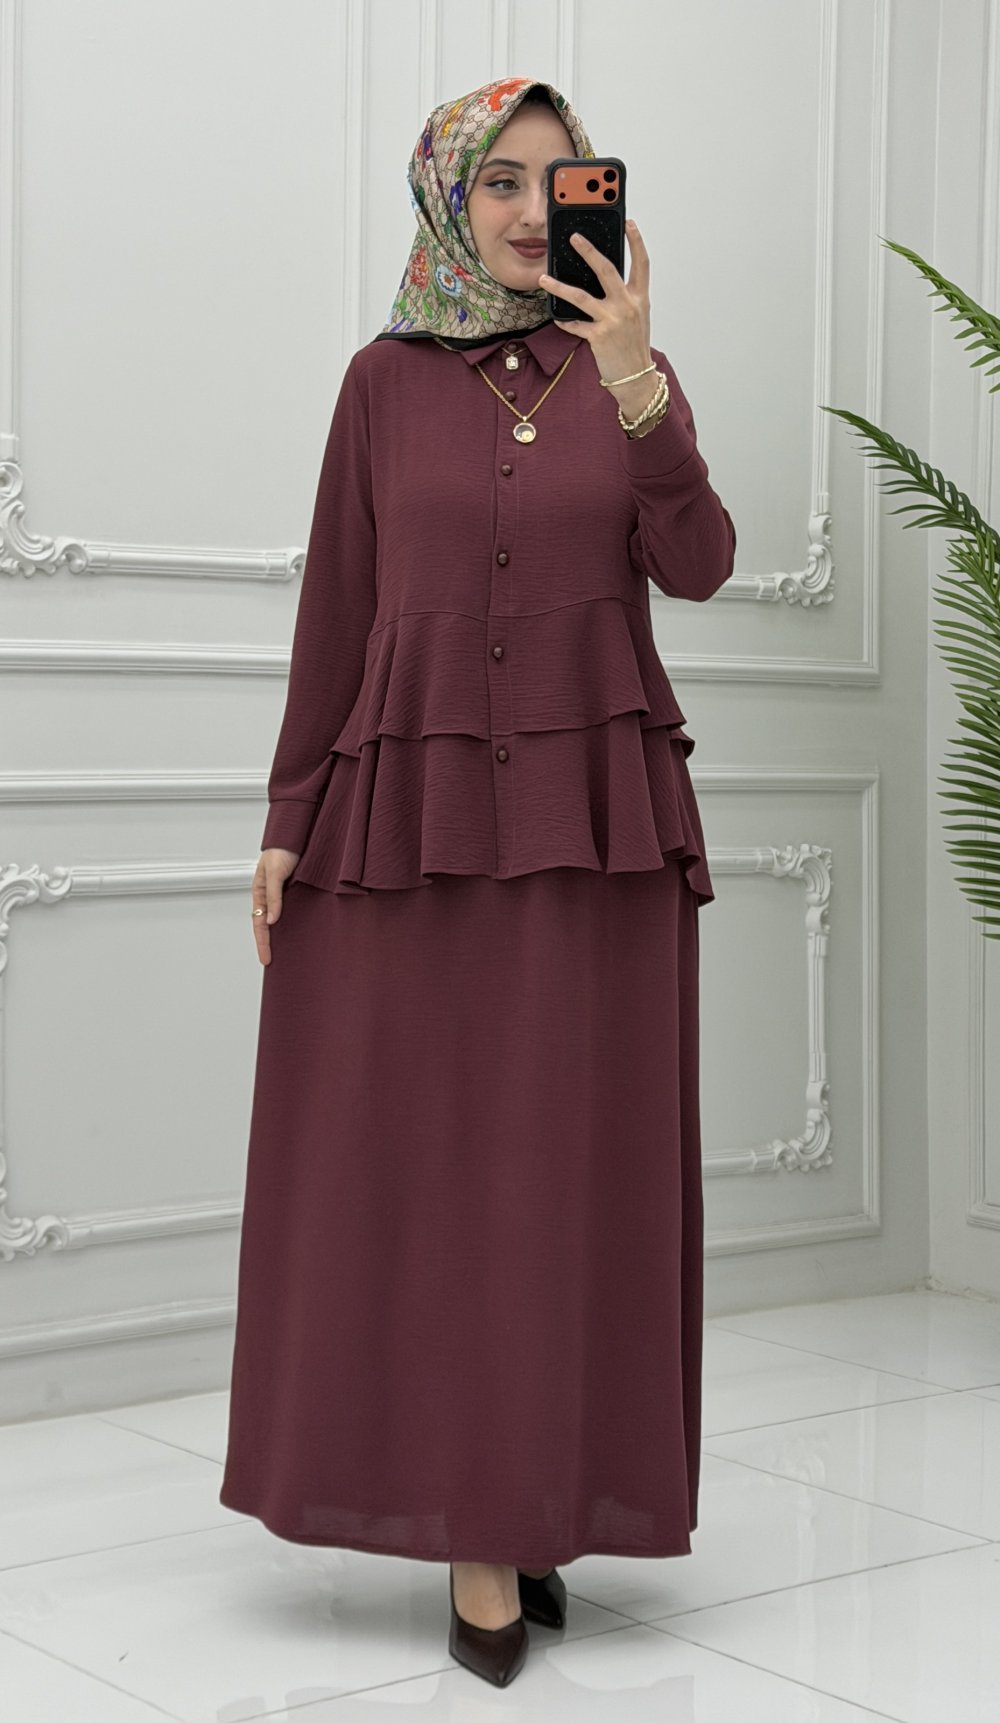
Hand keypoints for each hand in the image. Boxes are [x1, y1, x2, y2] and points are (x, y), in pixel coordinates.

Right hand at [251, 848, 298, 965]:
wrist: (297, 832)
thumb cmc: (281, 849)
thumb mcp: (274, 873)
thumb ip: (273, 896)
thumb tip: (273, 920)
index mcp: (260, 892)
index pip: (259, 924)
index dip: (263, 943)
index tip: (266, 960)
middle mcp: (271, 895)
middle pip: (269, 925)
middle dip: (270, 943)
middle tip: (274, 961)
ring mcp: (284, 893)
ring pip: (281, 918)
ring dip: (283, 934)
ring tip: (288, 952)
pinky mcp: (297, 890)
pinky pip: (295, 909)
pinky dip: (296, 921)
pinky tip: (302, 931)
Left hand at [539, 221, 653, 401]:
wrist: (636, 378)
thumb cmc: (634, 346)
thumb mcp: (637, 317)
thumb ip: (625, 296)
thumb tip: (604, 277)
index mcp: (640, 298)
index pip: (642, 263)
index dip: (636, 241)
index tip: (628, 223)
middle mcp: (628, 306)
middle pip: (607, 270)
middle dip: (589, 251)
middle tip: (574, 237)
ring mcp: (613, 321)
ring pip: (581, 296)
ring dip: (559, 286)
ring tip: (543, 278)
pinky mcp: (598, 337)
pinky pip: (575, 324)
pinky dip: (564, 321)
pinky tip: (556, 316)